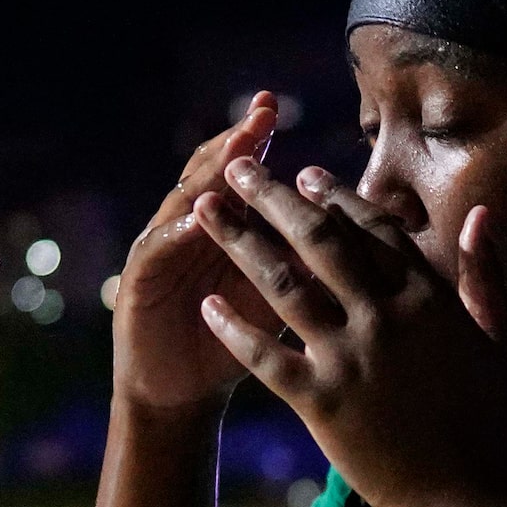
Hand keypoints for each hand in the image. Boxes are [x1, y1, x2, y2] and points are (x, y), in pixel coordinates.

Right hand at [112, 95, 282, 415]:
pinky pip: (161, 249)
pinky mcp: (139, 282)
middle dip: (240, 142)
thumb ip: (310, 262)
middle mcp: (193, 230)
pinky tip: (199, 214)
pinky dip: (180, 231)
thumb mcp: (284, 299)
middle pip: (216, 175)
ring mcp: (164, 251)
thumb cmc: (242, 346)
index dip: (264, 143)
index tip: (285, 111)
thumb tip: (366, 235)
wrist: (183, 395)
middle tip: (262, 111)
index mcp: (232, 231)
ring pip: (188, 201)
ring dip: (210, 174)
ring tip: (235, 147)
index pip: (251, 178)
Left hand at [190, 158, 506, 506]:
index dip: (335, 197)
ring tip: (204, 213)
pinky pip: (266, 355)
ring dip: (238, 243)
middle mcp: (387, 317)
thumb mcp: (499, 336)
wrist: (472, 495)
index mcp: (429, 297)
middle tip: (237, 168)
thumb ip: (486, 272)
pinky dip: (234, 328)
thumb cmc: (490, 418)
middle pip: (318, 241)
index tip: (304, 173)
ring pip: (283, 285)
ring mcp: (352, 357)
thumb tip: (481, 214)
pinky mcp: (323, 402)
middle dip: (272, 198)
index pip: (374, 229)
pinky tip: (207, 305)